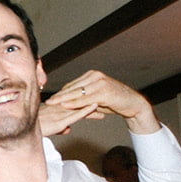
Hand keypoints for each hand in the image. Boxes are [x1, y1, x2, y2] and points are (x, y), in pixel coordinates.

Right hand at [38, 97, 99, 136]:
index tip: (94, 97)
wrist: (19, 130)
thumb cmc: (32, 128)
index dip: (84, 99)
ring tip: (105, 102)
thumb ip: (60, 128)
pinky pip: (75, 114)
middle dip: (91, 99)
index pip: (73, 102)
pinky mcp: (60, 121)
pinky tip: (94, 106)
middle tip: (103, 97)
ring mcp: (59, 113)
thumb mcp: (47, 128)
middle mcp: (58, 108)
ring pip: (79, 106)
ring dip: (93, 104)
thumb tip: (68, 129)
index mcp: (54, 108)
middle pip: (78, 102)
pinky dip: (86, 110)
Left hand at [44, 71, 158, 133]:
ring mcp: (99, 83)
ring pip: (78, 93)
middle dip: (59, 96)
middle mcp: (95, 76)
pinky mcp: (104, 91)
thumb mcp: (97, 100)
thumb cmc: (115, 102)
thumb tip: (69, 105)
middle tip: (47, 102)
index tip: (50, 98)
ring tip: (53, 104)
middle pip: (73, 88)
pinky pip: (86, 98)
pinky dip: (75, 103)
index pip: (73, 85)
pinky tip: (66, 106)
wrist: (133, 104)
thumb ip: (84, 101)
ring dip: (64, 99)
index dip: (61, 92)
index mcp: (92, 75)